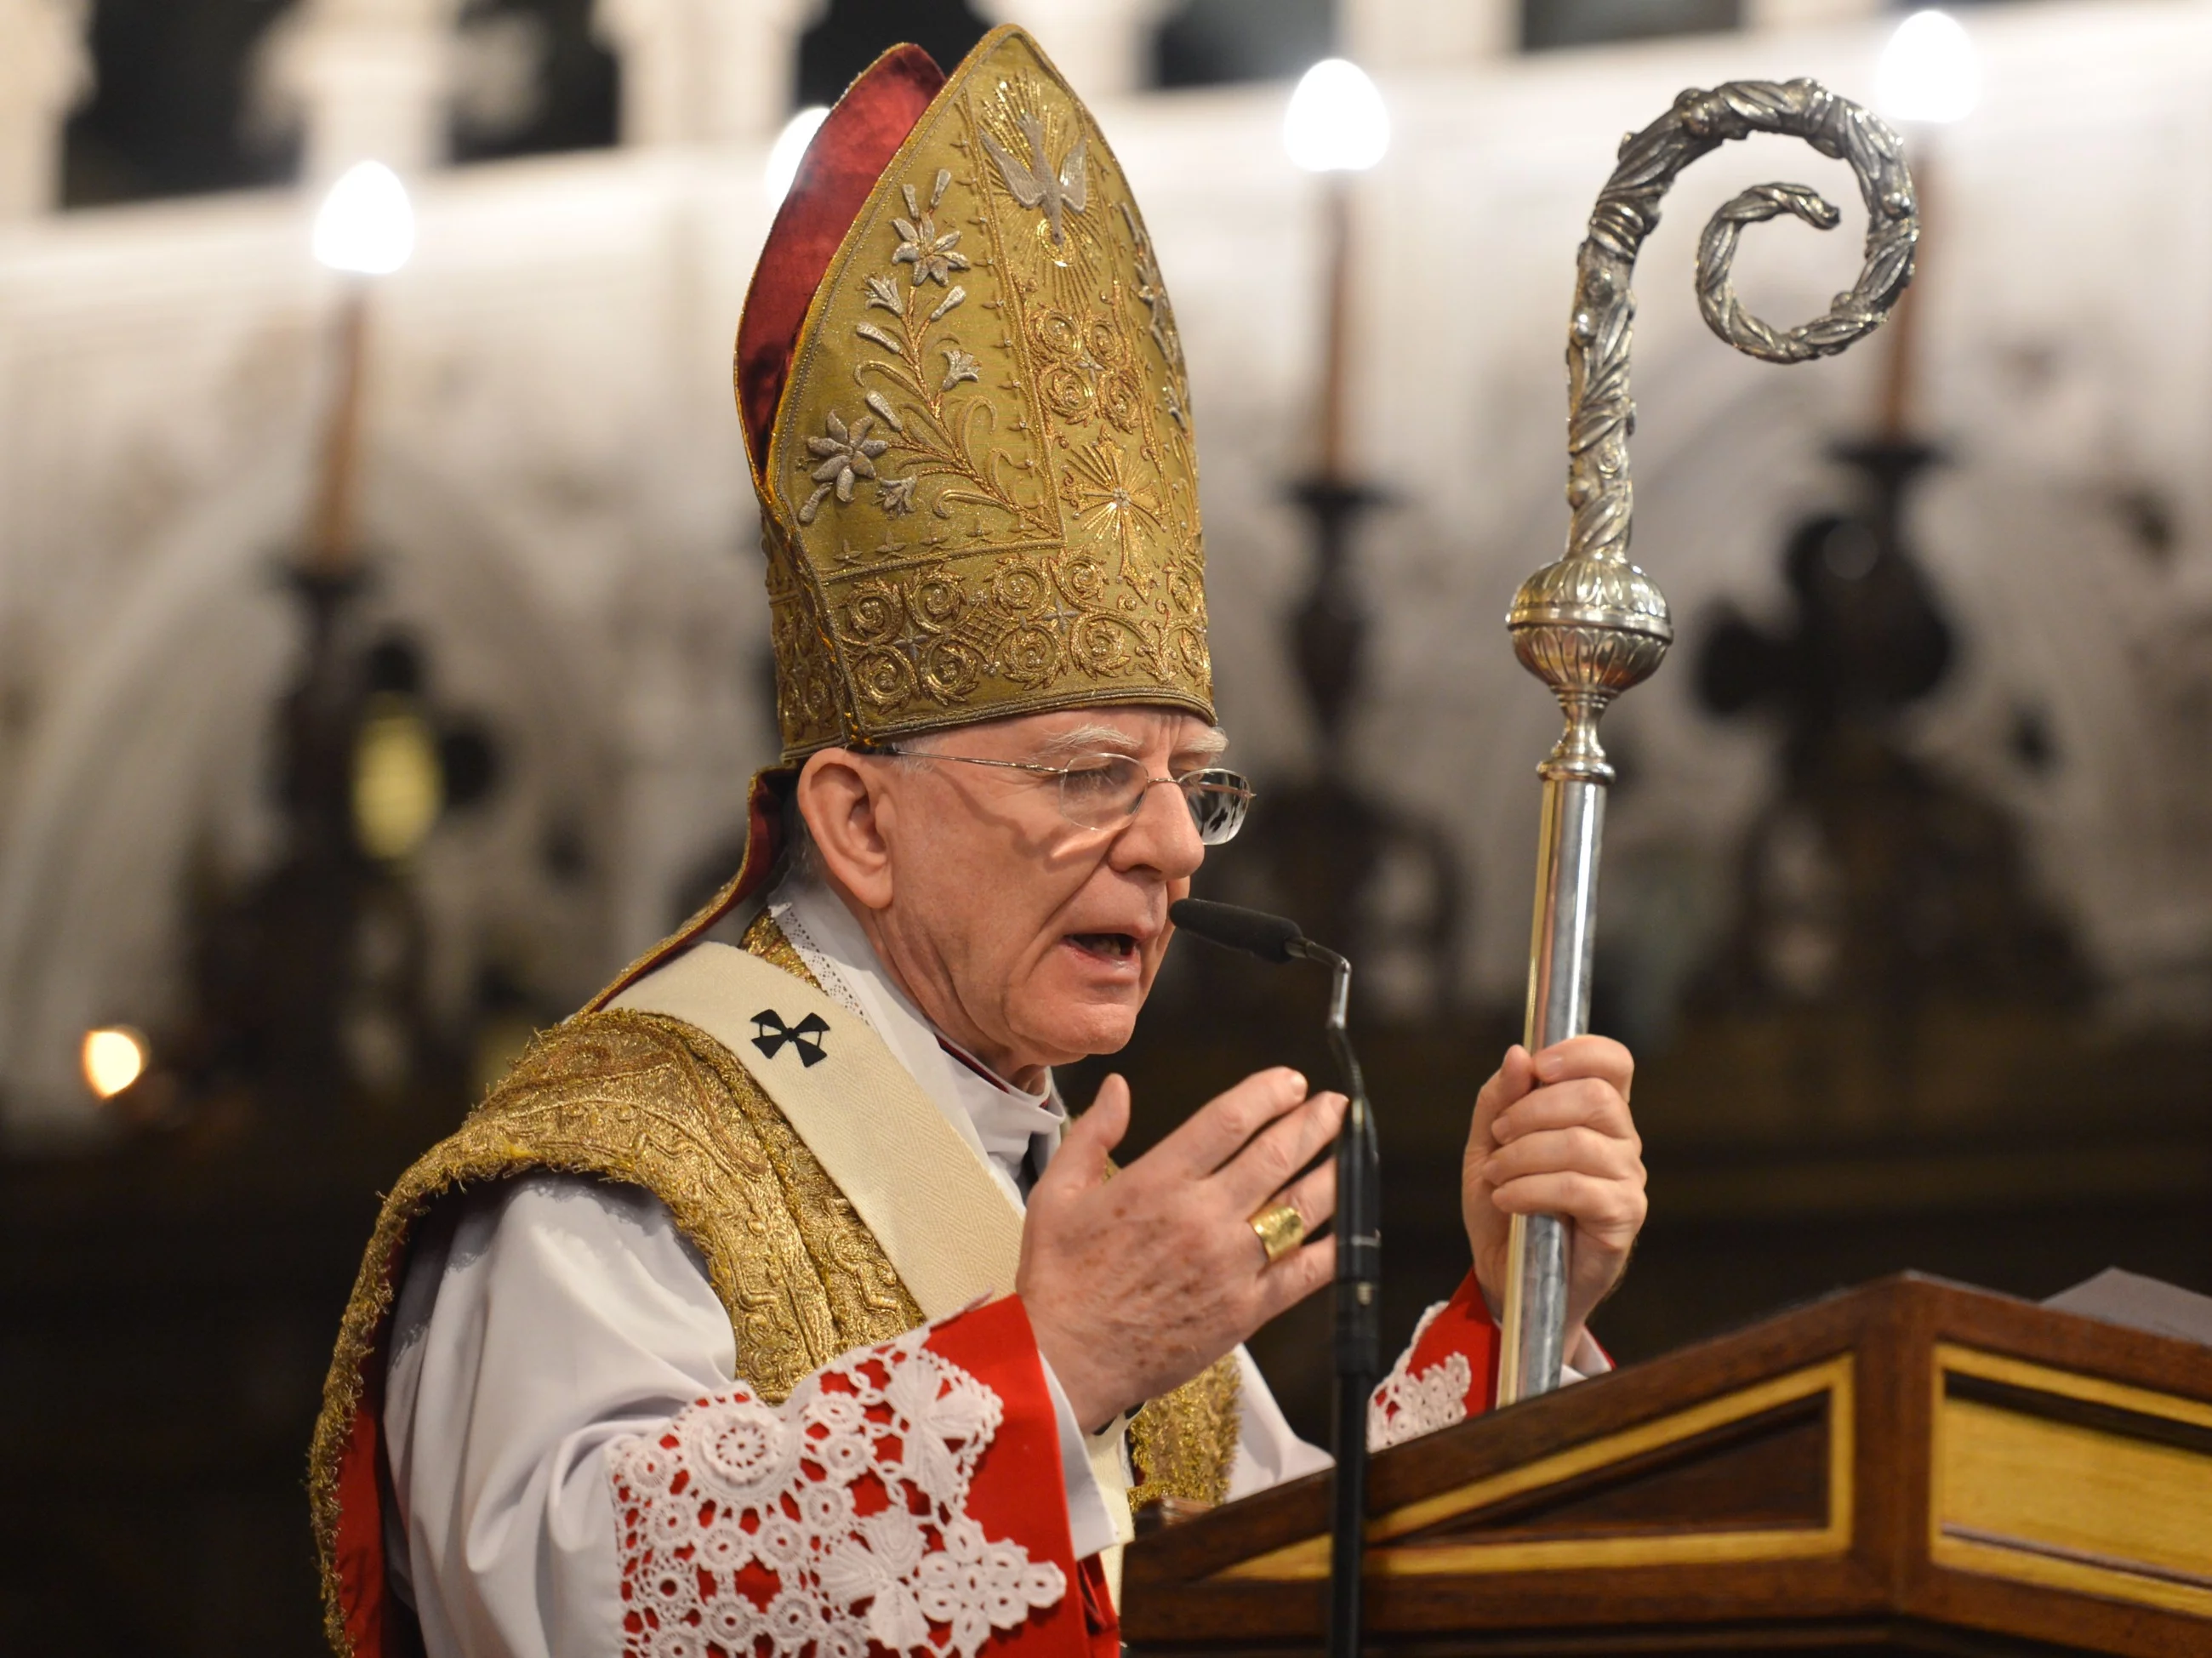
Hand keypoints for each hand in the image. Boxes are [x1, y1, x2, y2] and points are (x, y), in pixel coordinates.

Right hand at [1018, 1068, 1343, 1428]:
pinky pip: (1304, 1273)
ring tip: (1351, 1151)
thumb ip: (1093, 1134)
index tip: (1289, 1082)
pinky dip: (1332, 1247)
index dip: (1267, 1094)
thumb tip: (1118, 1087)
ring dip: (1333, 1173)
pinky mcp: (1245, 1311)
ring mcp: (1229, 1265)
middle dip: (1313, 1123)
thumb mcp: (1057, 1193)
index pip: (1229, 1121)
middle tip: (1333, 1106)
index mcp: (1158, 1182)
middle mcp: (1201, 1217)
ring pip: (1300, 1208)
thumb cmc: (1058, 1278)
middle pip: (1276, 1155)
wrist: (1064, 1361)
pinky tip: (1347, 1227)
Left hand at [1462, 1037, 1644, 1352]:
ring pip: (1579, 1143)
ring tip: (1496, 1176)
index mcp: (1595, 1113)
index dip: (1580, 1053)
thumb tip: (1518, 1055)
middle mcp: (1621, 1141)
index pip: (1614, 1063)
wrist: (1508, 1278)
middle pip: (1596, 1096)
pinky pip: (1577, 1188)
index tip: (1537, 1067)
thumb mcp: (1487, 1146)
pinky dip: (1530, 1189)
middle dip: (1532, 1110)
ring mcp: (1628, 1179)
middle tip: (1499, 1136)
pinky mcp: (1623, 1217)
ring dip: (1522, 1155)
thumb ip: (1498, 1100)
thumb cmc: (1505, 1207)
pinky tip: (1507, 1200)